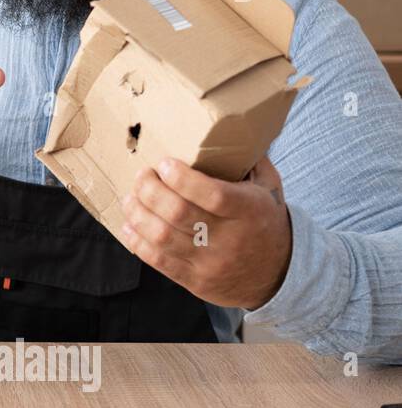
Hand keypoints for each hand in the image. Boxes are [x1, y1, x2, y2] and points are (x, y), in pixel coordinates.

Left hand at [118, 155, 292, 309]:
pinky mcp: (195, 281)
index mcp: (249, 211)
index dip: (183, 179)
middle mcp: (230, 239)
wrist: (278, 275)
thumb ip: (251, 160)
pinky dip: (137, 242)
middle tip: (141, 176)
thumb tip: (229, 126)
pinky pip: (159, 262)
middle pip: (179, 213)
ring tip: (130, 199)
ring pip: (163, 237)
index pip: (213, 195)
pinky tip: (129, 226)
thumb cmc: (265, 221)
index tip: (164, 164)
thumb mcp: (269, 188)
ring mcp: (211, 263)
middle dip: (150, 191)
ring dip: (138, 214)